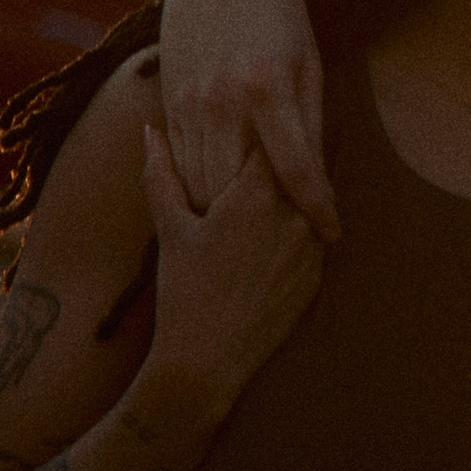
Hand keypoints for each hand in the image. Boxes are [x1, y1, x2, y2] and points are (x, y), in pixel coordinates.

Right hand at [141, 130, 324, 417]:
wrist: (208, 362)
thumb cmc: (183, 292)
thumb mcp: (170, 229)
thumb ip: (161, 172)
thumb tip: (151, 129)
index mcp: (255, 195)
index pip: (273, 136)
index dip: (265, 121)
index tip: (261, 109)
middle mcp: (292, 213)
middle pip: (299, 163)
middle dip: (287, 150)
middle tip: (276, 134)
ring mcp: (312, 244)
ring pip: (311, 196)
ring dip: (298, 186)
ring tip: (280, 178)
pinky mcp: (320, 271)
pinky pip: (317, 231)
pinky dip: (304, 222)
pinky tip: (283, 225)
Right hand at [160, 0, 338, 237]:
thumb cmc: (280, 18)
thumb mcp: (308, 66)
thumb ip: (310, 124)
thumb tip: (318, 181)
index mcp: (269, 90)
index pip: (298, 170)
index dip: (318, 209)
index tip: (332, 234)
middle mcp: (225, 102)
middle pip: (240, 190)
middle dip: (265, 224)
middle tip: (290, 245)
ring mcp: (192, 106)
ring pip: (203, 184)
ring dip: (228, 215)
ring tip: (256, 234)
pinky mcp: (172, 105)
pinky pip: (181, 164)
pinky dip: (200, 189)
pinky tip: (221, 204)